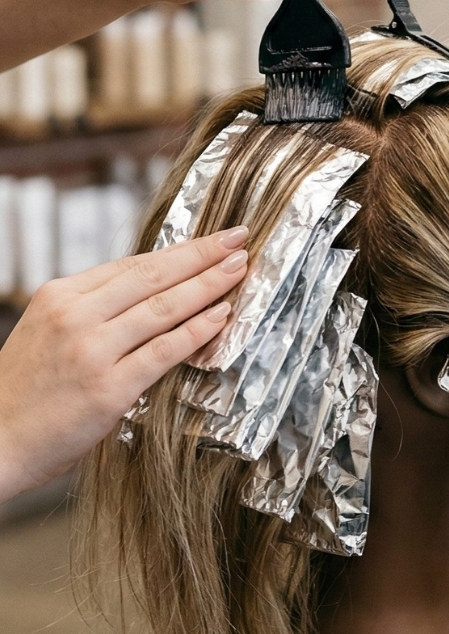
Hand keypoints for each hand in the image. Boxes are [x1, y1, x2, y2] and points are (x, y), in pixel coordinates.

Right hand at [0, 227, 249, 503]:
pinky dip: (198, 331)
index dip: (178, 250)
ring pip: (164, 307)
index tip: (210, 239)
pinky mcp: (109, 388)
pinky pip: (164, 351)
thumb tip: (148, 296)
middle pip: (153, 276)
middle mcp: (74, 316)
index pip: (131, 265)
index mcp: (58, 296)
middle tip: (238, 239)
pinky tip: (222, 316)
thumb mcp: (47, 333)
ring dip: (209, 285)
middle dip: (202, 255)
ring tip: (239, 269)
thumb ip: (91, 312)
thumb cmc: (24, 394)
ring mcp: (92, 351)